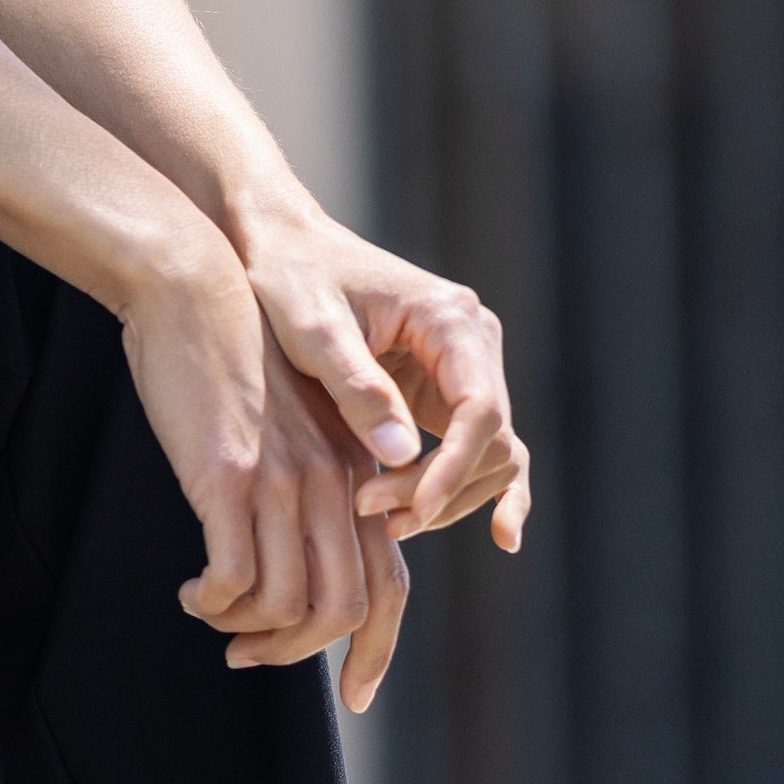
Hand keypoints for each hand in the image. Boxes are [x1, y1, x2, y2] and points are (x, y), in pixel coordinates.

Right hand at [117, 247, 387, 689]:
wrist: (191, 287)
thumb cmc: (234, 353)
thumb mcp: (294, 418)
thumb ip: (316, 481)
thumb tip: (315, 558)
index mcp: (358, 471)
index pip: (390, 585)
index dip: (375, 650)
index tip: (354, 692)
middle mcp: (334, 481)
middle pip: (346, 607)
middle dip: (303, 655)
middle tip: (253, 659)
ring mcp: (285, 480)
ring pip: (288, 603)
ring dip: (252, 634)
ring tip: (219, 624)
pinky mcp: (230, 475)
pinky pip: (233, 577)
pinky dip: (213, 602)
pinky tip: (192, 592)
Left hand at [234, 200, 531, 565]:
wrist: (282, 245)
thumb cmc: (292, 276)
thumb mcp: (313, 328)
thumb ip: (357, 388)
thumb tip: (403, 456)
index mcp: (450, 318)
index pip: (479, 410)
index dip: (451, 468)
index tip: (410, 508)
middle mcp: (471, 342)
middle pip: (490, 440)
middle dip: (439, 487)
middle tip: (372, 513)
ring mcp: (463, 368)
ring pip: (488, 453)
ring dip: (448, 495)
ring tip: (388, 523)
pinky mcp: (443, 390)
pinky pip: (476, 447)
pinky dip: (481, 486)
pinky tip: (501, 538)